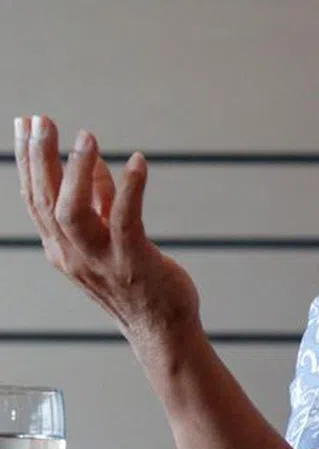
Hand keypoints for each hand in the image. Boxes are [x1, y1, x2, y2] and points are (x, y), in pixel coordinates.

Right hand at [14, 115, 201, 359]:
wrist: (163, 329)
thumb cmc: (139, 281)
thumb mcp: (111, 238)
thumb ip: (102, 202)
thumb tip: (96, 163)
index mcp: (61, 248)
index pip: (34, 199)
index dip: (27, 161)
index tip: (25, 122)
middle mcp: (72, 254)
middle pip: (45, 201)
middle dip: (39, 157)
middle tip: (41, 119)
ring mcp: (100, 260)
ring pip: (73, 211)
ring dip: (78, 171)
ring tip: (86, 136)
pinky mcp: (133, 262)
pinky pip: (126, 219)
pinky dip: (130, 188)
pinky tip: (139, 162)